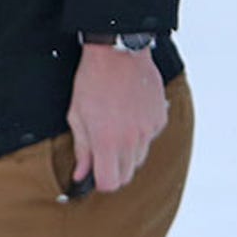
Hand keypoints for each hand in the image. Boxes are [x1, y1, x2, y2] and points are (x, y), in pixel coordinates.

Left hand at [69, 41, 167, 193]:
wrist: (119, 53)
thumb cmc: (93, 80)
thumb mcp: (77, 115)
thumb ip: (81, 149)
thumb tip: (81, 173)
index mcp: (108, 140)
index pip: (111, 182)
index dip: (101, 183)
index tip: (94, 177)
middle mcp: (132, 139)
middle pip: (127, 175)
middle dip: (113, 171)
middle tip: (102, 156)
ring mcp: (148, 129)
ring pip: (139, 158)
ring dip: (126, 153)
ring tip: (114, 131)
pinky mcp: (159, 118)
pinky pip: (150, 138)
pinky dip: (139, 135)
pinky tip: (128, 117)